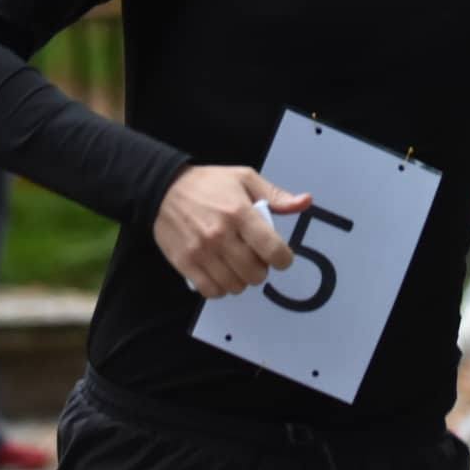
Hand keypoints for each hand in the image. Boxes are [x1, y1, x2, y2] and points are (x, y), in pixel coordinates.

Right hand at [153, 165, 311, 297]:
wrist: (163, 188)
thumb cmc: (208, 183)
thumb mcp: (244, 178)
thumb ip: (276, 195)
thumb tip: (306, 202)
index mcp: (239, 212)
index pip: (273, 250)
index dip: (284, 259)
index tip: (281, 256)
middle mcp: (221, 234)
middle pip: (256, 273)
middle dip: (262, 269)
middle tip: (255, 258)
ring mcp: (201, 251)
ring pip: (235, 286)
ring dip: (242, 280)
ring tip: (238, 265)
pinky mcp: (185, 263)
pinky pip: (211, 291)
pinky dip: (221, 288)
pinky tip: (221, 274)